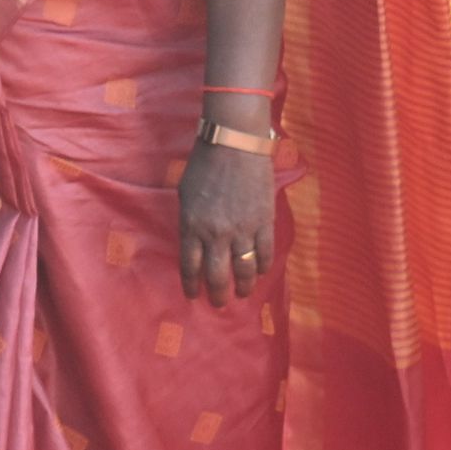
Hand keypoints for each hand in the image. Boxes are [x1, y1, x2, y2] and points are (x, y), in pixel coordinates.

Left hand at [181, 131, 277, 303]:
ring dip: (243, 286)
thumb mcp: (185, 195)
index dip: (191, 285)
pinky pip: (265, 252)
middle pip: (217, 275)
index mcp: (192, 226)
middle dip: (216, 294)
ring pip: (244, 269)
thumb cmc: (204, 166)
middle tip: (218, 304)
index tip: (192, 296)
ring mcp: (243, 229)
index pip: (190, 266)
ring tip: (241, 294)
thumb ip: (190, 222)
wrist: (234, 145)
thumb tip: (195, 244)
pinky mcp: (265, 221)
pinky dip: (263, 267)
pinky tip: (260, 273)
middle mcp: (216, 233)